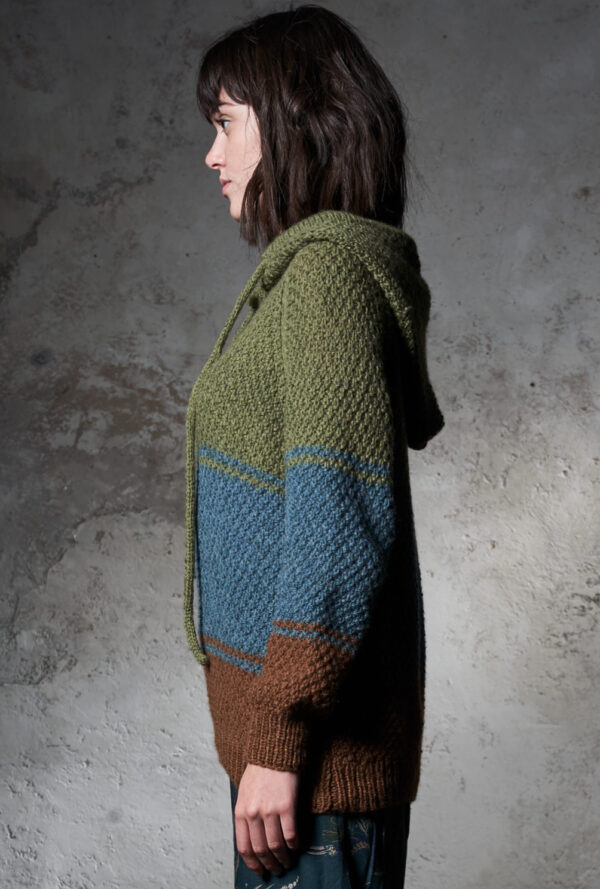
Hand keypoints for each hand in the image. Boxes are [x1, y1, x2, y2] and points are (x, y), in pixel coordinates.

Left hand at [234, 763, 300, 877]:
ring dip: (283, 858)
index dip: (252, 864)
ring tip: (288, 862)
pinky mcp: (287, 806)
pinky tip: (296, 847)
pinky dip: (294, 845)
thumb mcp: (244, 793)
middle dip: (269, 864)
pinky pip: (290, 834)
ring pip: (276, 845)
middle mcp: (253, 814)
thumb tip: (252, 839)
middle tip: (277, 870)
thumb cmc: (259, 772)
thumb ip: (246, 815)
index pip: (244, 847)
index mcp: (240, 811)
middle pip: (260, 849)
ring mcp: (270, 810)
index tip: (259, 871)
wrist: (273, 752)